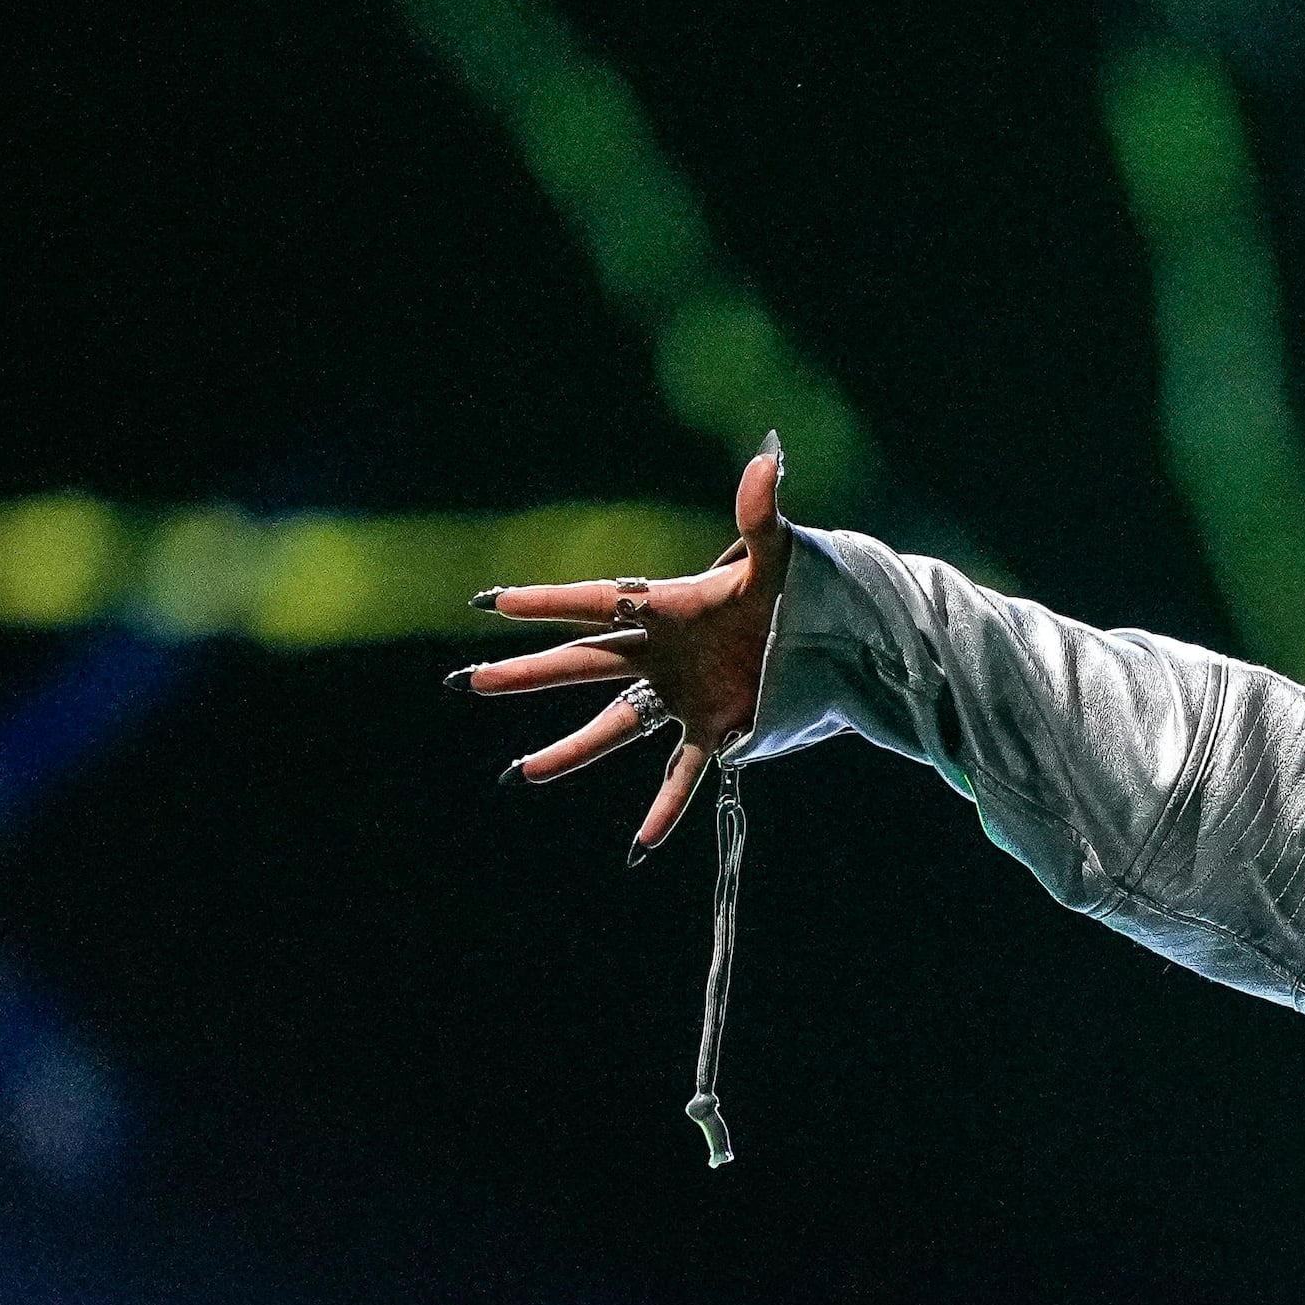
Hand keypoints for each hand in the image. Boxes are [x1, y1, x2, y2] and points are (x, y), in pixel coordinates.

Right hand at [457, 437, 791, 856]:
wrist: (832, 636)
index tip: (491, 602)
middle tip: (472, 682)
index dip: (546, 602)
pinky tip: (639, 844)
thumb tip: (769, 460)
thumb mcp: (778, 556)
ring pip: (616, 725)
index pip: (595, 602)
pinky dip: (664, 809)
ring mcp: (682, 696)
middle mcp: (661, 654)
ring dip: (572, 749)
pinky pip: (682, 774)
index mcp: (665, 607)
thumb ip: (763, 515)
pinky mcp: (715, 730)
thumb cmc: (796, 590)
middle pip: (584, 665)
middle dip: (529, 675)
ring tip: (524, 771)